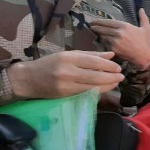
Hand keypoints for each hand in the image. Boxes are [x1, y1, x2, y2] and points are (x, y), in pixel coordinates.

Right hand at [7, 51, 124, 98]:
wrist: (28, 79)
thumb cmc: (50, 63)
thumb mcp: (68, 54)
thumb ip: (90, 54)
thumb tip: (111, 54)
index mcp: (68, 58)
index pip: (93, 61)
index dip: (108, 65)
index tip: (118, 67)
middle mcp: (67, 71)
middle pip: (95, 76)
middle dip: (111, 77)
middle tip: (121, 76)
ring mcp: (66, 85)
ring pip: (92, 86)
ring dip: (107, 85)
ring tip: (116, 82)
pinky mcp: (65, 95)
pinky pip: (86, 93)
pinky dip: (97, 91)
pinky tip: (104, 88)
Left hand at [91, 8, 149, 67]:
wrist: (143, 56)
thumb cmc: (145, 42)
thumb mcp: (146, 28)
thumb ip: (143, 18)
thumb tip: (141, 9)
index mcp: (125, 26)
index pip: (109, 22)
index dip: (100, 21)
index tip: (95, 20)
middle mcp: (119, 32)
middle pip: (103, 28)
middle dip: (96, 26)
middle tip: (91, 25)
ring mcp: (115, 41)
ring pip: (103, 36)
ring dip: (99, 34)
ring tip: (95, 32)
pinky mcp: (113, 49)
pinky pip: (105, 44)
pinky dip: (103, 42)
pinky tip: (101, 40)